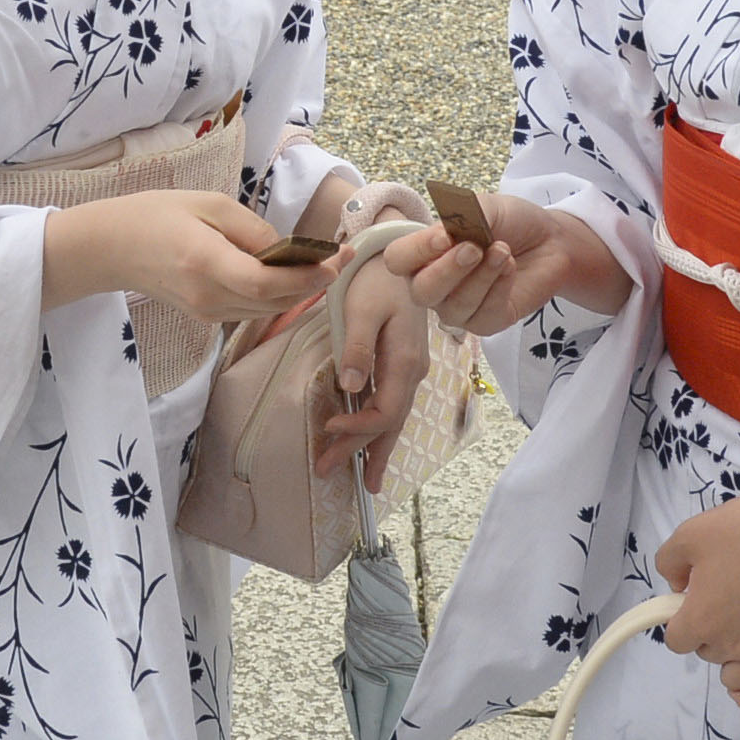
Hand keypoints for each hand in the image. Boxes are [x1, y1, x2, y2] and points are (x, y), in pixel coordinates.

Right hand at [49, 191, 314, 329]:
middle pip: (273, 301)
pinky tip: (290, 277)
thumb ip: (251, 228)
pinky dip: (276, 297)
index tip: (335, 260)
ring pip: (266, 310)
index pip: (265, 282)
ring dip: (298, 292)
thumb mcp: (207, 204)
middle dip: (313, 283)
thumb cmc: (157, 214)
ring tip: (323, 266)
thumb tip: (288, 249)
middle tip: (342, 259)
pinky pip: (251, 311)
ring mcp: (205, 312)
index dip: (306, 277)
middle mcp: (207, 295)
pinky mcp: (205, 316)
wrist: (111, 247)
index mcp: (205, 262)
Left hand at [312, 257, 437, 490]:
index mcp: (404, 361)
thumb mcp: (362, 307)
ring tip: (363, 481)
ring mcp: (410, 371)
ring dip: (374, 448)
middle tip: (327, 472)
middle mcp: (412, 372)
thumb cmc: (378, 280)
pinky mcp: (401, 366)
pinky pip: (393, 406)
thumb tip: (350, 386)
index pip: (385, 411)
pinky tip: (372, 446)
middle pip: (389, 423)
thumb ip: (356, 346)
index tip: (328, 427)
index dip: (358, 427)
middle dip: (361, 451)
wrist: (403, 258)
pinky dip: (381, 430)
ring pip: (394, 419)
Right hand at [377, 193, 624, 338]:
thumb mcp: (484, 206)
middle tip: (475, 248)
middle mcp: (435, 284)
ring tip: (503, 251)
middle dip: (447, 270)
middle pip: (421, 291)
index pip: (399, 260)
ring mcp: (459, 308)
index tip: (445, 236)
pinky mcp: (486, 323)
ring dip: (481, 276)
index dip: (416, 251)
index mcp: (425, 253)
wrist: (551, 239)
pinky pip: (482, 315)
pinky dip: (497, 289)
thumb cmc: (511, 222)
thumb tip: (443, 234)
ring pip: (453, 307)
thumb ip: (460, 215)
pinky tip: (509, 268)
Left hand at [653, 477, 739, 714]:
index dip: (683, 619)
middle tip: (730, 597)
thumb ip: (670, 562)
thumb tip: (676, 588)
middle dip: (709, 629)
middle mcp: (729, 646)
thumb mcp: (693, 532)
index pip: (675, 639)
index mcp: (701, 618)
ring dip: (730, 656)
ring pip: (731, 677)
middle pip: (705, 652)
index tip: (698, 598)